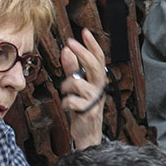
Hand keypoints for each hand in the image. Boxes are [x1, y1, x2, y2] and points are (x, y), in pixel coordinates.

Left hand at [60, 27, 106, 147]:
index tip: (84, 31)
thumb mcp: (76, 85)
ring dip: (65, 87)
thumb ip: (72, 68)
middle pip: (94, 66)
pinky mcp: (88, 112)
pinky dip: (65, 102)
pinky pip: (71, 100)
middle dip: (82, 53)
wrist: (87, 133)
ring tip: (66, 94)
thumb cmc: (81, 107)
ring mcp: (95, 100)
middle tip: (69, 43)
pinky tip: (68, 107)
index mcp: (98, 80)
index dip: (93, 45)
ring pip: (76, 83)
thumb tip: (67, 49)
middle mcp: (100, 87)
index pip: (99, 58)